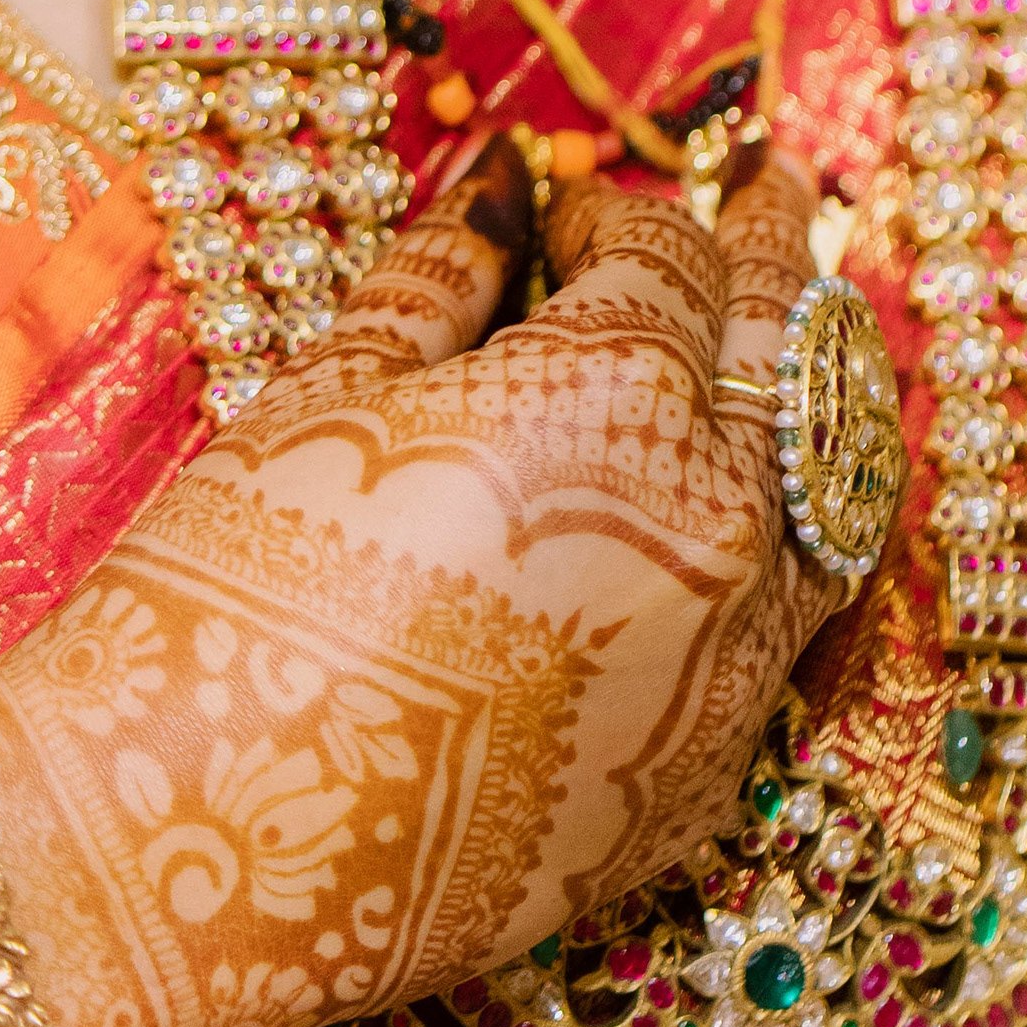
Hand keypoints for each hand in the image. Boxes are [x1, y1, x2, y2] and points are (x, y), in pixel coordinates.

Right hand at [0, 139, 845, 1026]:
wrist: (194, 843)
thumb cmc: (235, 588)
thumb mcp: (332, 390)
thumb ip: (444, 273)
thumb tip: (502, 183)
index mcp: (618, 395)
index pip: (671, 256)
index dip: (610, 217)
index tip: (563, 219)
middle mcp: (711, 520)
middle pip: (795, 346)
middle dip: (776, 254)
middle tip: (772, 191)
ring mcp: (728, 666)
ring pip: (833, 497)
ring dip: (809, 406)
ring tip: (788, 347)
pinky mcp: (704, 786)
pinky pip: (781, 640)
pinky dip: (766, 560)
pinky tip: (723, 531)